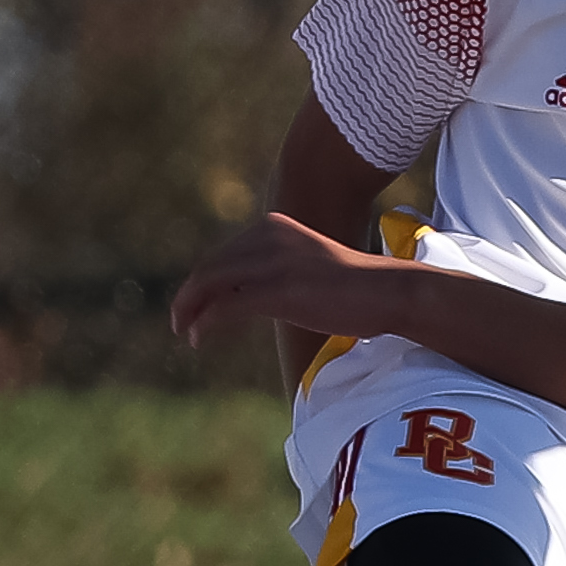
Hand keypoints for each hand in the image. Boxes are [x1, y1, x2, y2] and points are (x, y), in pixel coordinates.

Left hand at [172, 214, 405, 349]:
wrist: (386, 291)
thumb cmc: (357, 286)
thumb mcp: (311, 264)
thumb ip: (283, 268)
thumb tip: (260, 292)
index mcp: (275, 227)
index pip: (224, 254)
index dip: (204, 280)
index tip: (195, 303)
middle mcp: (268, 238)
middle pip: (211, 266)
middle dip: (189, 295)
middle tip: (178, 321)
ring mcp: (272, 264)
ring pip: (210, 284)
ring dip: (190, 309)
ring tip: (183, 331)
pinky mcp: (276, 291)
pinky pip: (225, 307)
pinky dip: (205, 323)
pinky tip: (197, 338)